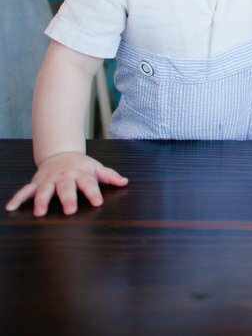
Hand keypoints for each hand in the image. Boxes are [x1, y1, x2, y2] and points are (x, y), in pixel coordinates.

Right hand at [5, 151, 127, 216]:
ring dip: (42, 201)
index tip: (97, 202)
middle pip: (66, 188)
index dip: (93, 192)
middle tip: (70, 210)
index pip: (89, 183)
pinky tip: (11, 208)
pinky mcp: (36, 183)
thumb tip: (125, 182)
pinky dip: (18, 198)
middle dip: (68, 199)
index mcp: (81, 173)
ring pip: (44, 190)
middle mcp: (64, 177)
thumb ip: (110, 176)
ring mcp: (49, 180)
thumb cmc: (81, 165)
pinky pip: (25, 191)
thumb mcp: (97, 168)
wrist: (60, 154)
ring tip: (40, 212)